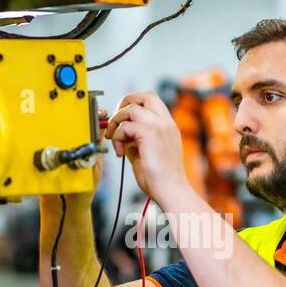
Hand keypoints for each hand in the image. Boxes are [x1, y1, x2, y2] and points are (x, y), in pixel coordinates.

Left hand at [103, 91, 191, 207]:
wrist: (171, 190)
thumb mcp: (146, 153)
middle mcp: (166, 122)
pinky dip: (117, 137)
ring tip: (114, 140)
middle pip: (143, 96)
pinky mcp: (150, 133)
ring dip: (116, 122)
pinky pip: (125, 126)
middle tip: (116, 122)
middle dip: (124, 104)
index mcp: (167, 126)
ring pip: (131, 108)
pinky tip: (120, 152)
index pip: (150, 102)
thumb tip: (121, 135)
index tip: (122, 123)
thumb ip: (135, 141)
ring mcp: (159, 125)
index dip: (133, 106)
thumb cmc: (160, 179)